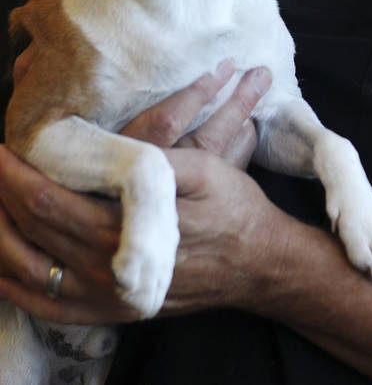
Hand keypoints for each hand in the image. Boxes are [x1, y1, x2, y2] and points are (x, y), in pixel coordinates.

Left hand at [0, 64, 271, 321]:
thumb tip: (107, 150)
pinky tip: (0, 268)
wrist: (258, 263)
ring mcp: (104, 298)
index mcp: (121, 230)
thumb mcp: (204, 170)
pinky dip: (15, 287)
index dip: (17, 174)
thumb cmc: (232, 209)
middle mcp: (103, 270)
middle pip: (31, 232)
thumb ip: (154, 162)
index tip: (2, 147)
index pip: (48, 201)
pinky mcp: (111, 311)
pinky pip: (48, 307)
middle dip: (2, 195)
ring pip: (29, 270)